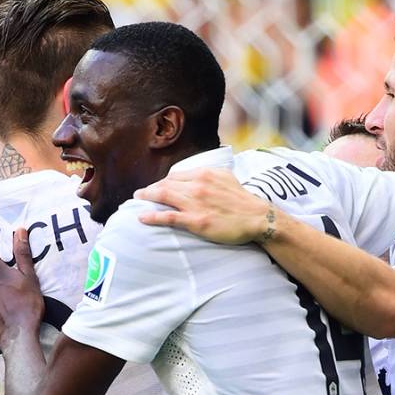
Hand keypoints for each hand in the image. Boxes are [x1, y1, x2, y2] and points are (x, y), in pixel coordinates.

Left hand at [134, 168, 272, 244]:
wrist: (258, 217)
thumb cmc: (242, 199)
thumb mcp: (225, 177)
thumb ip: (208, 173)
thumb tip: (195, 173)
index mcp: (204, 173)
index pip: (175, 175)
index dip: (162, 182)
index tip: (156, 188)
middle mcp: (197, 185)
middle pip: (165, 184)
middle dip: (150, 189)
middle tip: (139, 194)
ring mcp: (195, 203)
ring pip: (163, 197)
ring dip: (146, 198)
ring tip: (137, 201)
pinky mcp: (196, 220)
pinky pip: (168, 217)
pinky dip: (152, 216)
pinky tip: (142, 217)